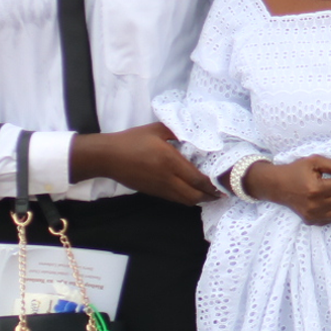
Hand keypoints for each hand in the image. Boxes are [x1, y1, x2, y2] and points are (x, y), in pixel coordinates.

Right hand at [69, 123, 217, 203]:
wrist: (108, 157)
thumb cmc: (132, 140)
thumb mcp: (156, 129)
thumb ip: (177, 130)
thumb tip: (194, 132)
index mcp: (170, 161)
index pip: (196, 178)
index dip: (211, 184)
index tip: (222, 183)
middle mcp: (167, 178)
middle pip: (193, 195)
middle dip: (209, 197)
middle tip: (220, 193)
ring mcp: (160, 188)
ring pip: (184, 200)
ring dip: (199, 200)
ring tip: (210, 196)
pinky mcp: (153, 192)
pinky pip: (174, 199)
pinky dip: (186, 199)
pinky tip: (191, 193)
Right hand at [244, 155, 330, 224]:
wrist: (277, 185)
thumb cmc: (297, 170)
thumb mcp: (315, 161)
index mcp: (316, 188)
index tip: (327, 178)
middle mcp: (315, 204)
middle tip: (326, 186)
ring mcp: (312, 215)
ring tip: (327, 195)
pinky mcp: (311, 221)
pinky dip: (330, 211)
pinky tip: (321, 203)